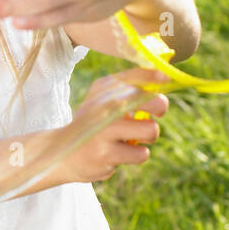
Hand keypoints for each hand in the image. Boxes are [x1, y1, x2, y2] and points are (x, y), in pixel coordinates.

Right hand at [51, 68, 169, 183]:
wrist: (63, 150)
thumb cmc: (93, 123)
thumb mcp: (103, 98)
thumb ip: (131, 87)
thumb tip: (164, 77)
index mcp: (106, 87)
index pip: (139, 74)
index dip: (158, 77)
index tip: (165, 81)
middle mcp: (106, 105)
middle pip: (156, 102)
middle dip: (160, 109)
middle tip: (155, 115)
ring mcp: (106, 130)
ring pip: (152, 130)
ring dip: (148, 137)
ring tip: (133, 137)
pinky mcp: (107, 154)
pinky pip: (141, 153)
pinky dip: (136, 154)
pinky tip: (120, 152)